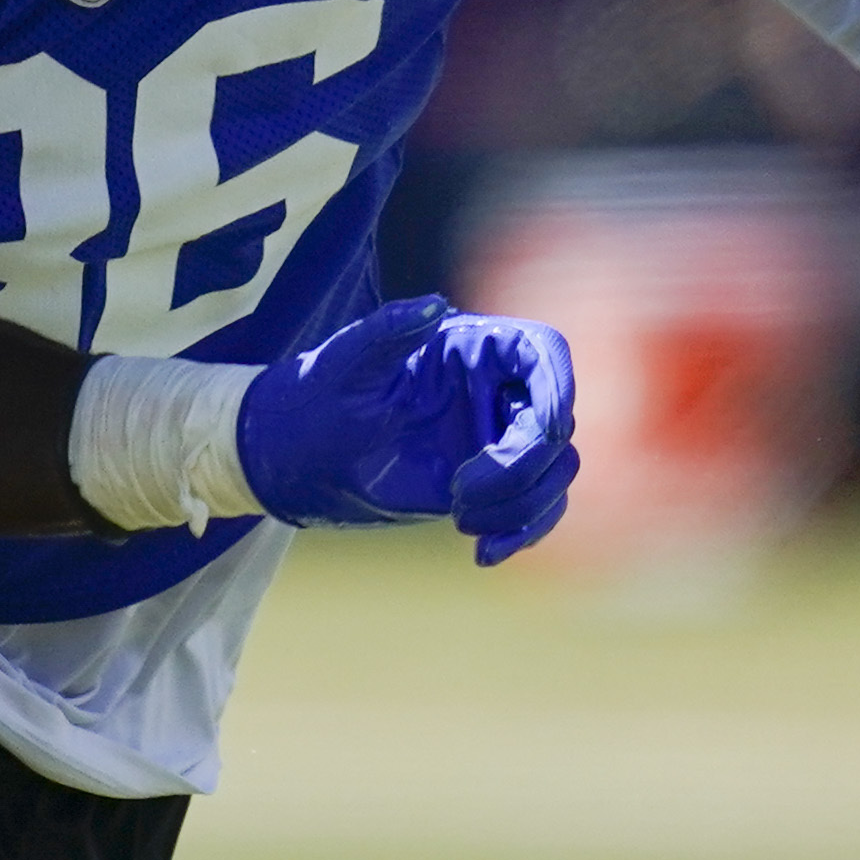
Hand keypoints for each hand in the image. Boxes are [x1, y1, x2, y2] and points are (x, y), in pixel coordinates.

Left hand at [238, 297, 578, 564]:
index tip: (546, 430)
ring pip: (555, 470)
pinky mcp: (489, 483)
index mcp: (471, 346)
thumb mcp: (348, 360)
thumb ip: (389, 330)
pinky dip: (523, 532)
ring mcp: (495, 438)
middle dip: (524, 463)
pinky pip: (536, 508)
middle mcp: (494, 389)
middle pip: (554, 420)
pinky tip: (485, 553)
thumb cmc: (320, 393)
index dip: (558, 386)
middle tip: (461, 491)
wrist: (300, 452)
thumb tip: (433, 306)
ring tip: (462, 520)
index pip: (542, 352)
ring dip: (524, 504)